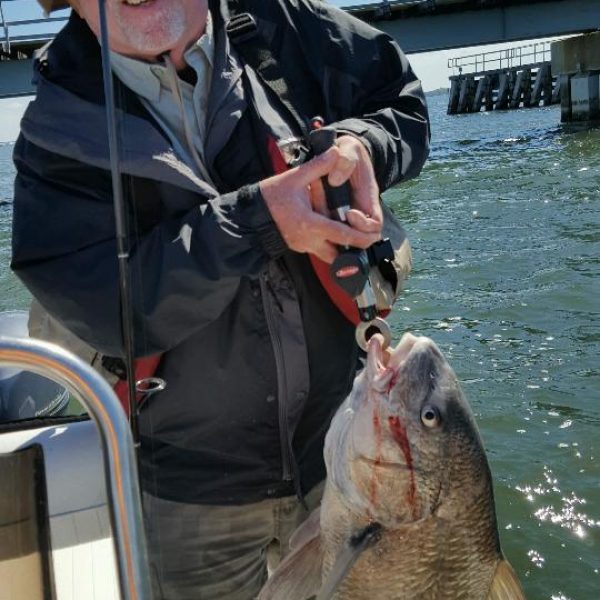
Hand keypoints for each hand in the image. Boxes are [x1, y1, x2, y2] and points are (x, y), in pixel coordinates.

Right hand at [259, 148, 380, 262]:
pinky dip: (330, 246)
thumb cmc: (271, 196)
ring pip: (330, 256)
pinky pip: (320, 251)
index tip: (374, 235)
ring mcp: (304, 246)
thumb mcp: (294, 178)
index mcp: (311, 224)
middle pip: (339, 255)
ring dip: (342, 250)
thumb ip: (317, 167)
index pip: (343, 236)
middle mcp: (309, 240)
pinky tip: (335, 234)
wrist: (251, 215)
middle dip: (355, 250)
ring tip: (352, 238)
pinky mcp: (299, 247)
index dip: (361, 237)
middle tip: (367, 240)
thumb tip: (335, 152)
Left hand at [311, 135, 382, 234]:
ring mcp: (349, 214)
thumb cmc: (349, 152)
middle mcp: (361, 210)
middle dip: (347, 235)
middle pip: (361, 238)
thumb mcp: (349, 150)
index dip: (363, 225)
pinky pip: (331, 229)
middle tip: (331, 223)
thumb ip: (345, 161)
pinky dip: (323, 227)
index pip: (374, 225)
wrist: (342, 153)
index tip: (349, 213)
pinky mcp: (335, 215)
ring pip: (345, 236)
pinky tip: (311, 217)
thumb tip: (335, 180)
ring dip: (332, 232)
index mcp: (368, 198)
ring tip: (317, 217)